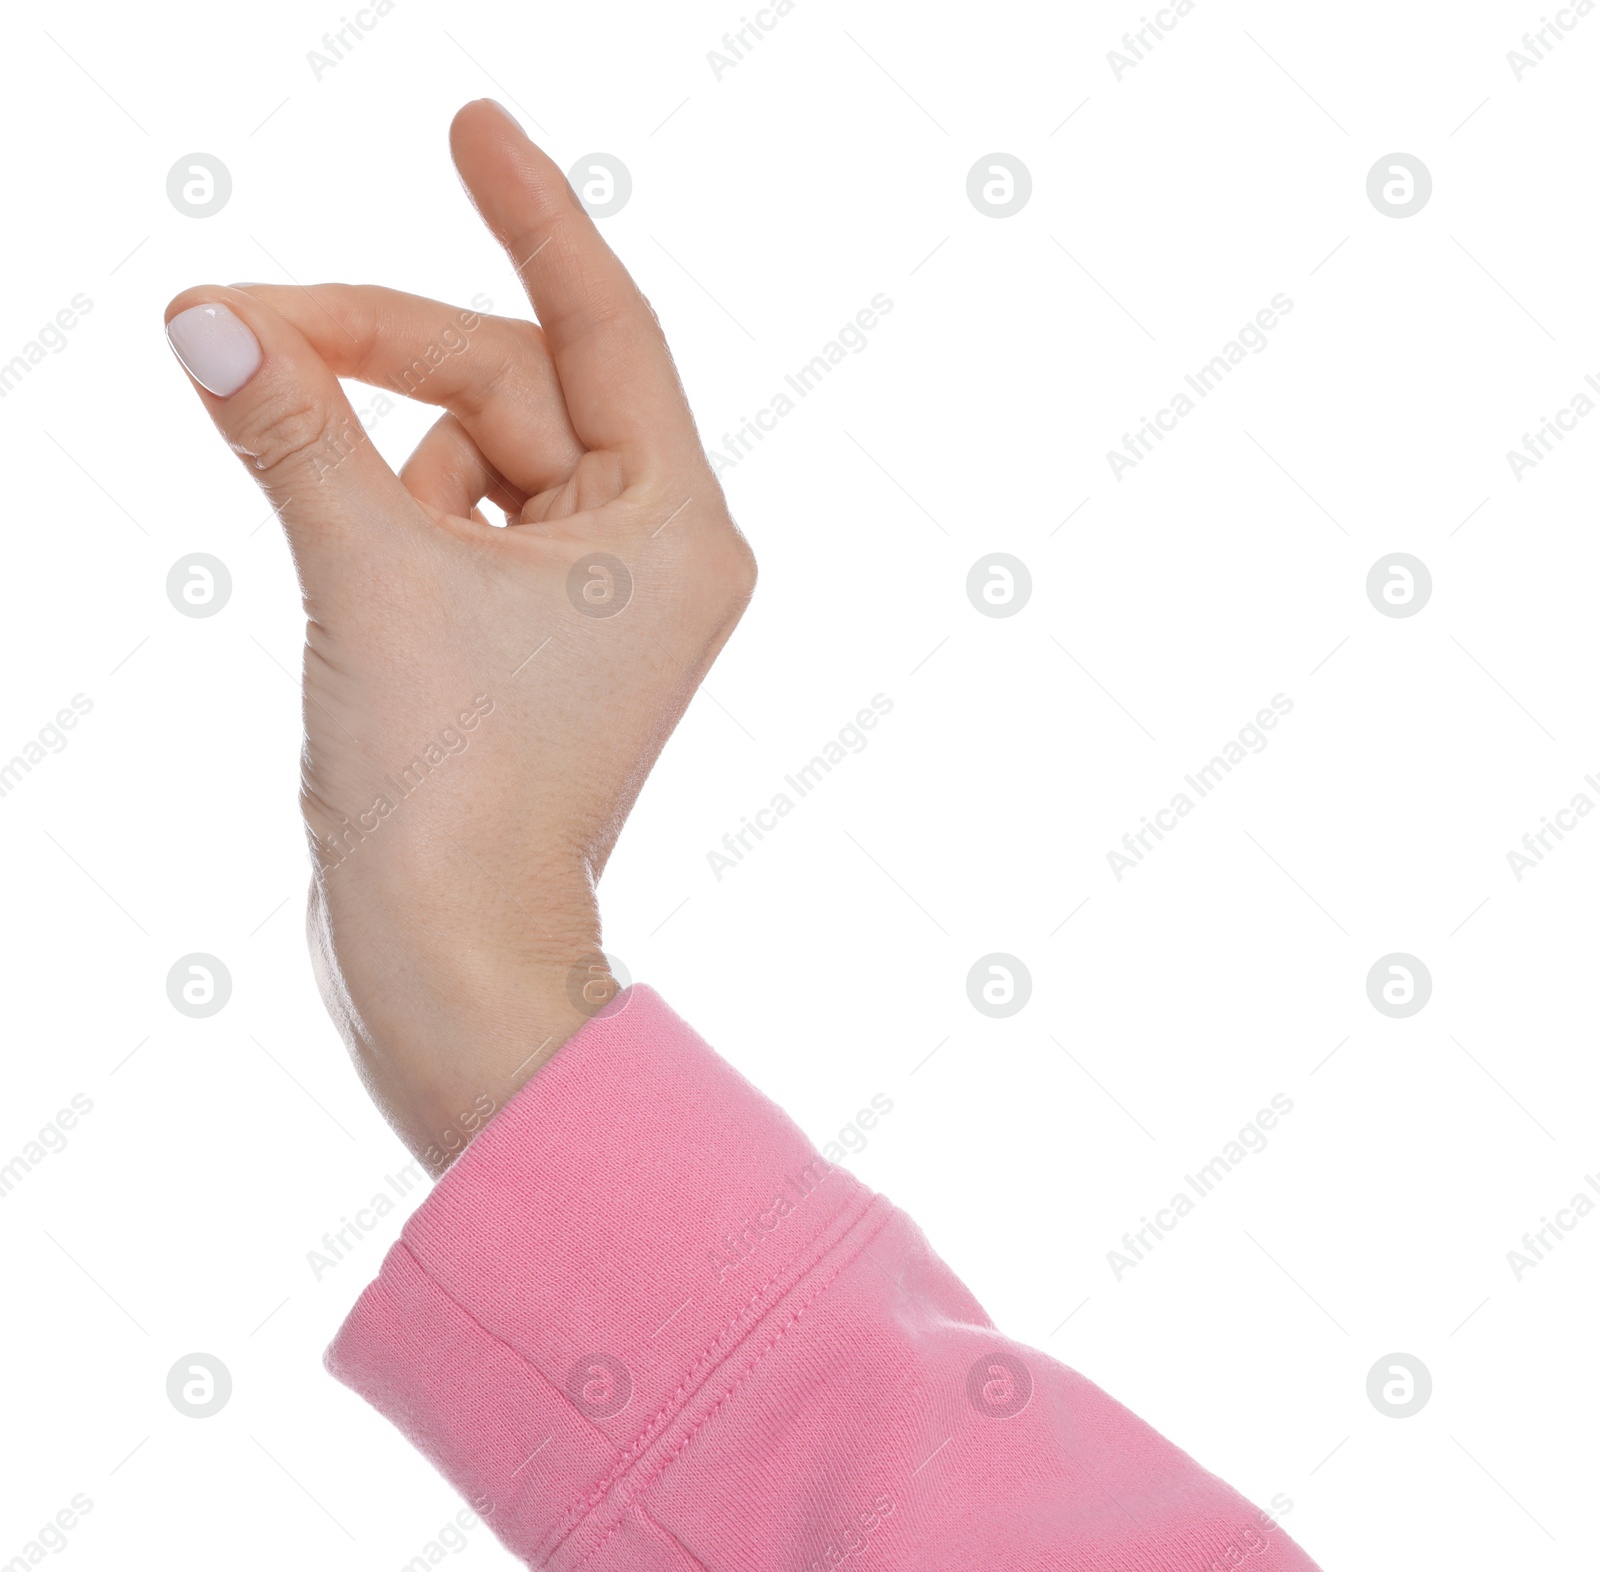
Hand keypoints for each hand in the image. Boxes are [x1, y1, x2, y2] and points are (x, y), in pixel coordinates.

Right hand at [164, 100, 754, 1167]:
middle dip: (381, 347)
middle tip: (239, 315)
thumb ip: (295, 427)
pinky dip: (390, 500)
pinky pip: (460, 517)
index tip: (475, 124)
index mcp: (674, 527)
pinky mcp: (532, 637)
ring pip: (476, 450)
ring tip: (293, 458)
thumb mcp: (366, 573)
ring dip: (374, 431)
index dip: (535, 216)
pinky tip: (348, 552)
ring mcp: (596, 600)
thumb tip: (211, 315)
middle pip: (512, 387)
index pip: (603, 326)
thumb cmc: (445, 788)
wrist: (446, 951)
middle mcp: (656, 554)